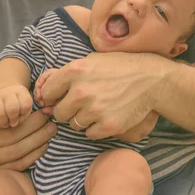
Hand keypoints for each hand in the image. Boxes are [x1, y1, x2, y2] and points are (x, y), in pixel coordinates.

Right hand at [0, 82, 57, 173]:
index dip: (14, 113)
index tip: (30, 105)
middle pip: (12, 135)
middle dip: (34, 125)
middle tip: (48, 116)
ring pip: (19, 150)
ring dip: (38, 139)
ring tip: (52, 128)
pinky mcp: (3, 171)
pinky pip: (21, 163)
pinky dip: (35, 154)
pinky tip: (46, 144)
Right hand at [0, 84, 31, 127]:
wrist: (3, 99)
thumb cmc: (17, 108)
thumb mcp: (24, 111)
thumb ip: (22, 115)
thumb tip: (13, 122)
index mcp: (21, 92)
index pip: (25, 105)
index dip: (23, 114)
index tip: (20, 116)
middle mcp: (9, 90)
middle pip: (12, 109)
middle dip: (12, 119)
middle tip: (12, 122)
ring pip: (0, 113)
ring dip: (3, 122)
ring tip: (4, 123)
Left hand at [39, 52, 168, 139]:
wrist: (151, 79)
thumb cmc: (120, 66)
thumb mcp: (92, 60)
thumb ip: (68, 73)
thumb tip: (43, 89)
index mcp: (75, 71)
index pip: (47, 93)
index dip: (53, 96)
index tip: (62, 97)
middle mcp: (81, 91)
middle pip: (58, 113)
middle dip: (68, 110)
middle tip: (83, 103)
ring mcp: (95, 110)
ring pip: (74, 125)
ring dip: (83, 119)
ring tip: (98, 107)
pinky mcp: (108, 125)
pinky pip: (89, 134)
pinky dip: (96, 128)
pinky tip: (107, 115)